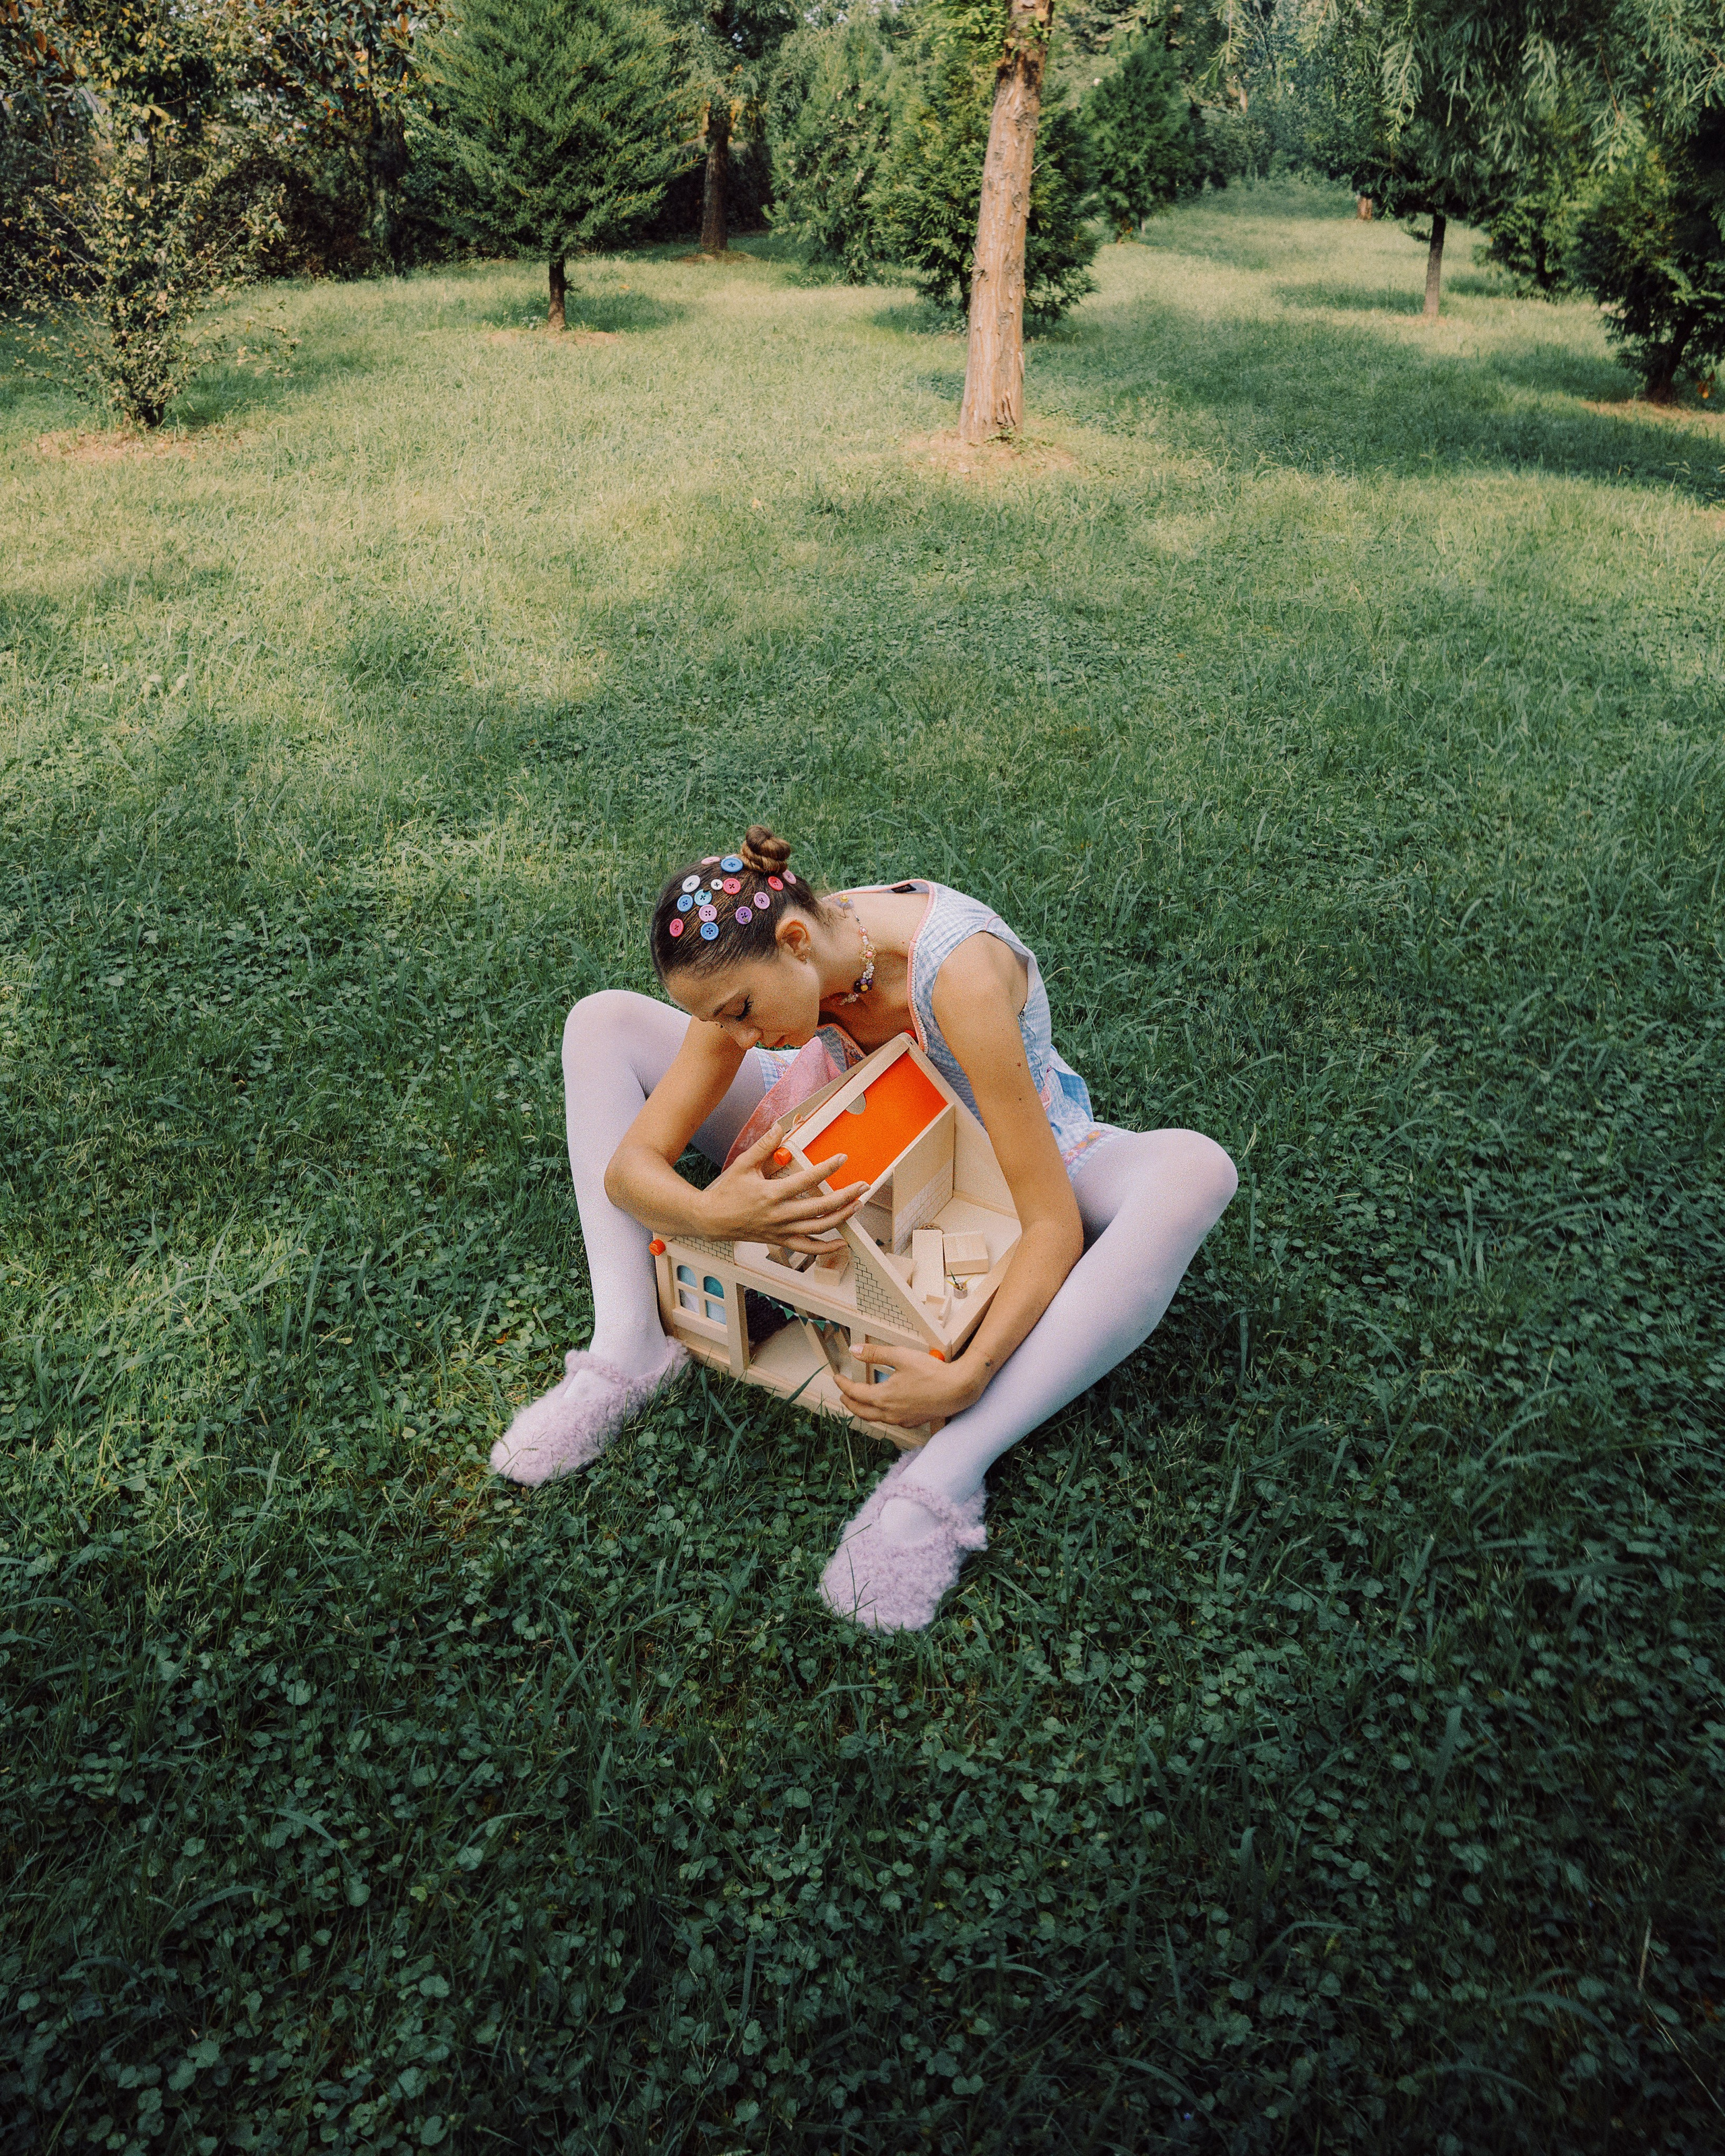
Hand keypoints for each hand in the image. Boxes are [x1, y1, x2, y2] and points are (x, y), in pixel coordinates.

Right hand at [699, 1124, 868, 1253]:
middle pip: (820, 1208)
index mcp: (771, 1194)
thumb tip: (779, 1127)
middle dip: (846, 1196)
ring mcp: (781, 1230)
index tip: (842, 1158)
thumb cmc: (727, 1192)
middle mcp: (779, 1215)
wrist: (712, 1220)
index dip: (827, 1168)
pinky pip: (808, 1248)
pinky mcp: (781, 1241)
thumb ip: (763, 1146)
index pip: (806, 1180)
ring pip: (819, 1228)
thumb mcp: (743, 1165)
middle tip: (863, 1186)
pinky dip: (826, 1248)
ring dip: (842, 1217)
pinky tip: (842, 1242)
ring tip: (858, 1205)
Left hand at [833, 1341, 976, 1429]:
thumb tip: (855, 1350)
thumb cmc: (932, 1373)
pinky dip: (881, 1414)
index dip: (843, 1385)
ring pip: (875, 1418)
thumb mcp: (901, 1356)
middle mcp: (890, 1413)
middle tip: (843, 1395)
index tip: (837, 1378)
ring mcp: (902, 1420)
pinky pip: (890, 1420)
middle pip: (861, 1411)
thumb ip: (876, 1353)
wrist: (957, 1390)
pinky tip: (886, 1407)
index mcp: (883, 1398)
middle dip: (849, 1402)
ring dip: (864, 1409)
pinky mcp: (913, 1421)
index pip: (855, 1393)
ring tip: (861, 1401)